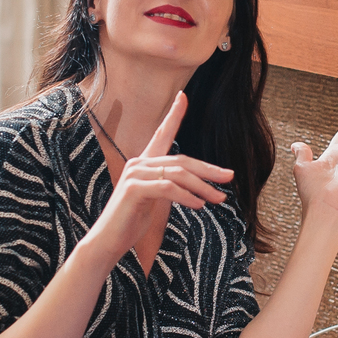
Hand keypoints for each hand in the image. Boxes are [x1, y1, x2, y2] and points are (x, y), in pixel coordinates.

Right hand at [86, 91, 232, 259]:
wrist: (108, 240)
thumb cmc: (131, 222)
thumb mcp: (153, 200)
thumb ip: (169, 186)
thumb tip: (196, 187)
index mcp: (143, 163)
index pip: (161, 134)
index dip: (173, 115)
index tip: (183, 97)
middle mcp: (138, 163)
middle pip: (181, 160)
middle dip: (208, 169)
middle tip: (229, 177)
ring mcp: (135, 174)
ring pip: (179, 173)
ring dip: (203, 187)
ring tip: (219, 198)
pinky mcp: (134, 189)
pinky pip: (168, 187)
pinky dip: (187, 196)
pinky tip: (199, 205)